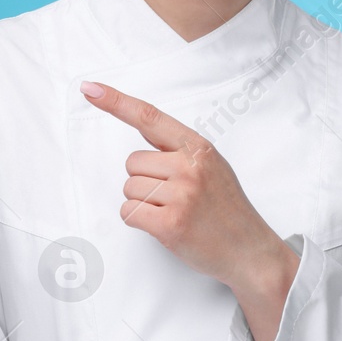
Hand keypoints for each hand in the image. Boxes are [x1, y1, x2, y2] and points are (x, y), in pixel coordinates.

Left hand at [77, 80, 291, 295]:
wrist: (251, 252)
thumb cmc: (226, 209)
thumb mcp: (212, 166)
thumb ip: (179, 149)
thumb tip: (141, 124)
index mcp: (198, 148)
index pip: (149, 117)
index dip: (116, 102)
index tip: (90, 88)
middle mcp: (190, 167)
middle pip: (131, 162)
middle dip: (143, 180)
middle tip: (174, 197)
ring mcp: (181, 195)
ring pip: (128, 189)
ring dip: (143, 203)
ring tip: (175, 212)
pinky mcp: (170, 224)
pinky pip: (129, 212)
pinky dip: (139, 221)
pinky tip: (165, 226)